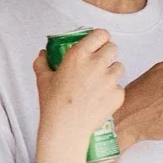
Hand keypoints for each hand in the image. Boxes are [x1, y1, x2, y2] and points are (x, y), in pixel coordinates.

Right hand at [34, 30, 124, 150]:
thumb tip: (43, 54)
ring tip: (99, 84)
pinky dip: (112, 92)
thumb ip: (42, 62)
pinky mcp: (118, 94)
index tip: (98, 44)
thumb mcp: (43, 79)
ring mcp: (109, 79)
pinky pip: (120, 87)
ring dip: (111, 72)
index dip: (101, 38)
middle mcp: (97, 63)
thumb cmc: (53, 104)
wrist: (66, 128)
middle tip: (99, 64)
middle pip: (113, 48)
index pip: (101, 34)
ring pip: (119, 67)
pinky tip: (100, 99)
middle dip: (107, 54)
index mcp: (79, 54)